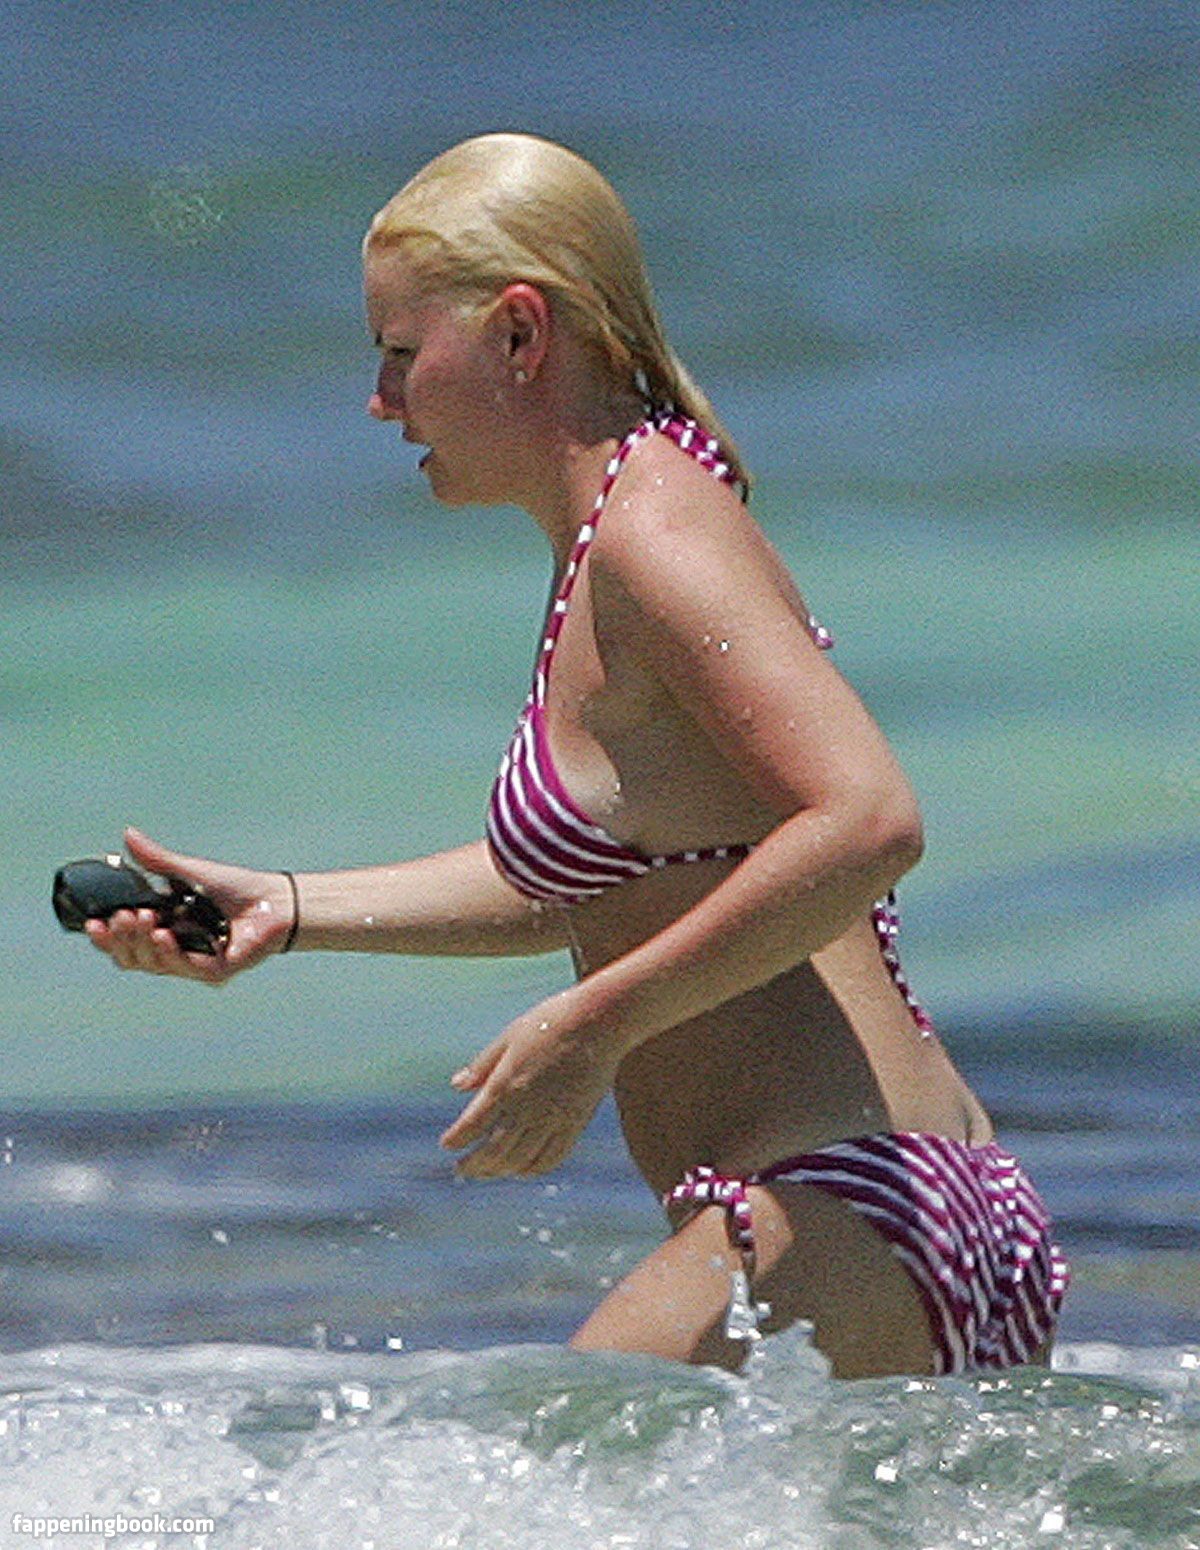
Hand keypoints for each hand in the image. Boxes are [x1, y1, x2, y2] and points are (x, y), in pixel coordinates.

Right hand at [83, 827, 295, 985]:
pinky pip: (183, 968)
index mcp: (161, 931)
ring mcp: (192, 965)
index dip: (105, 937)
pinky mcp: (213, 972)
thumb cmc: (235, 888)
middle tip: (123, 917)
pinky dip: (169, 953)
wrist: (275, 900)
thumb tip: (128, 835)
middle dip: (121, 938)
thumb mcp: (188, 872)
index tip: (93, 923)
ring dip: (142, 942)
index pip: (123, 943)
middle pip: (131, 957)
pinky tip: (163, 936)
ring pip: (152, 964)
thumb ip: (157, 861)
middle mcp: (173, 952)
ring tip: (142, 919)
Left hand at [440, 996, 617, 1178]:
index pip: (473, 1125)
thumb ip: (483, 1065)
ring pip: (521, 1160)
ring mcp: (554, 1118)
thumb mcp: (510, 1036)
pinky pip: (552, 1157)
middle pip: (494, 1151)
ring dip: (500, 1171)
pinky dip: (533, 1169)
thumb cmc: (551, 1021)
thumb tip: (456, 1085)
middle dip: (474, 1164)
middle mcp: (528, 1107)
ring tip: (488, 1172)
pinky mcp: (576, 1123)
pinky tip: (523, 1169)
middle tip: (462, 1169)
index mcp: (506, 1083)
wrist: (600, 1021)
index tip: (447, 1145)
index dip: (456, 1139)